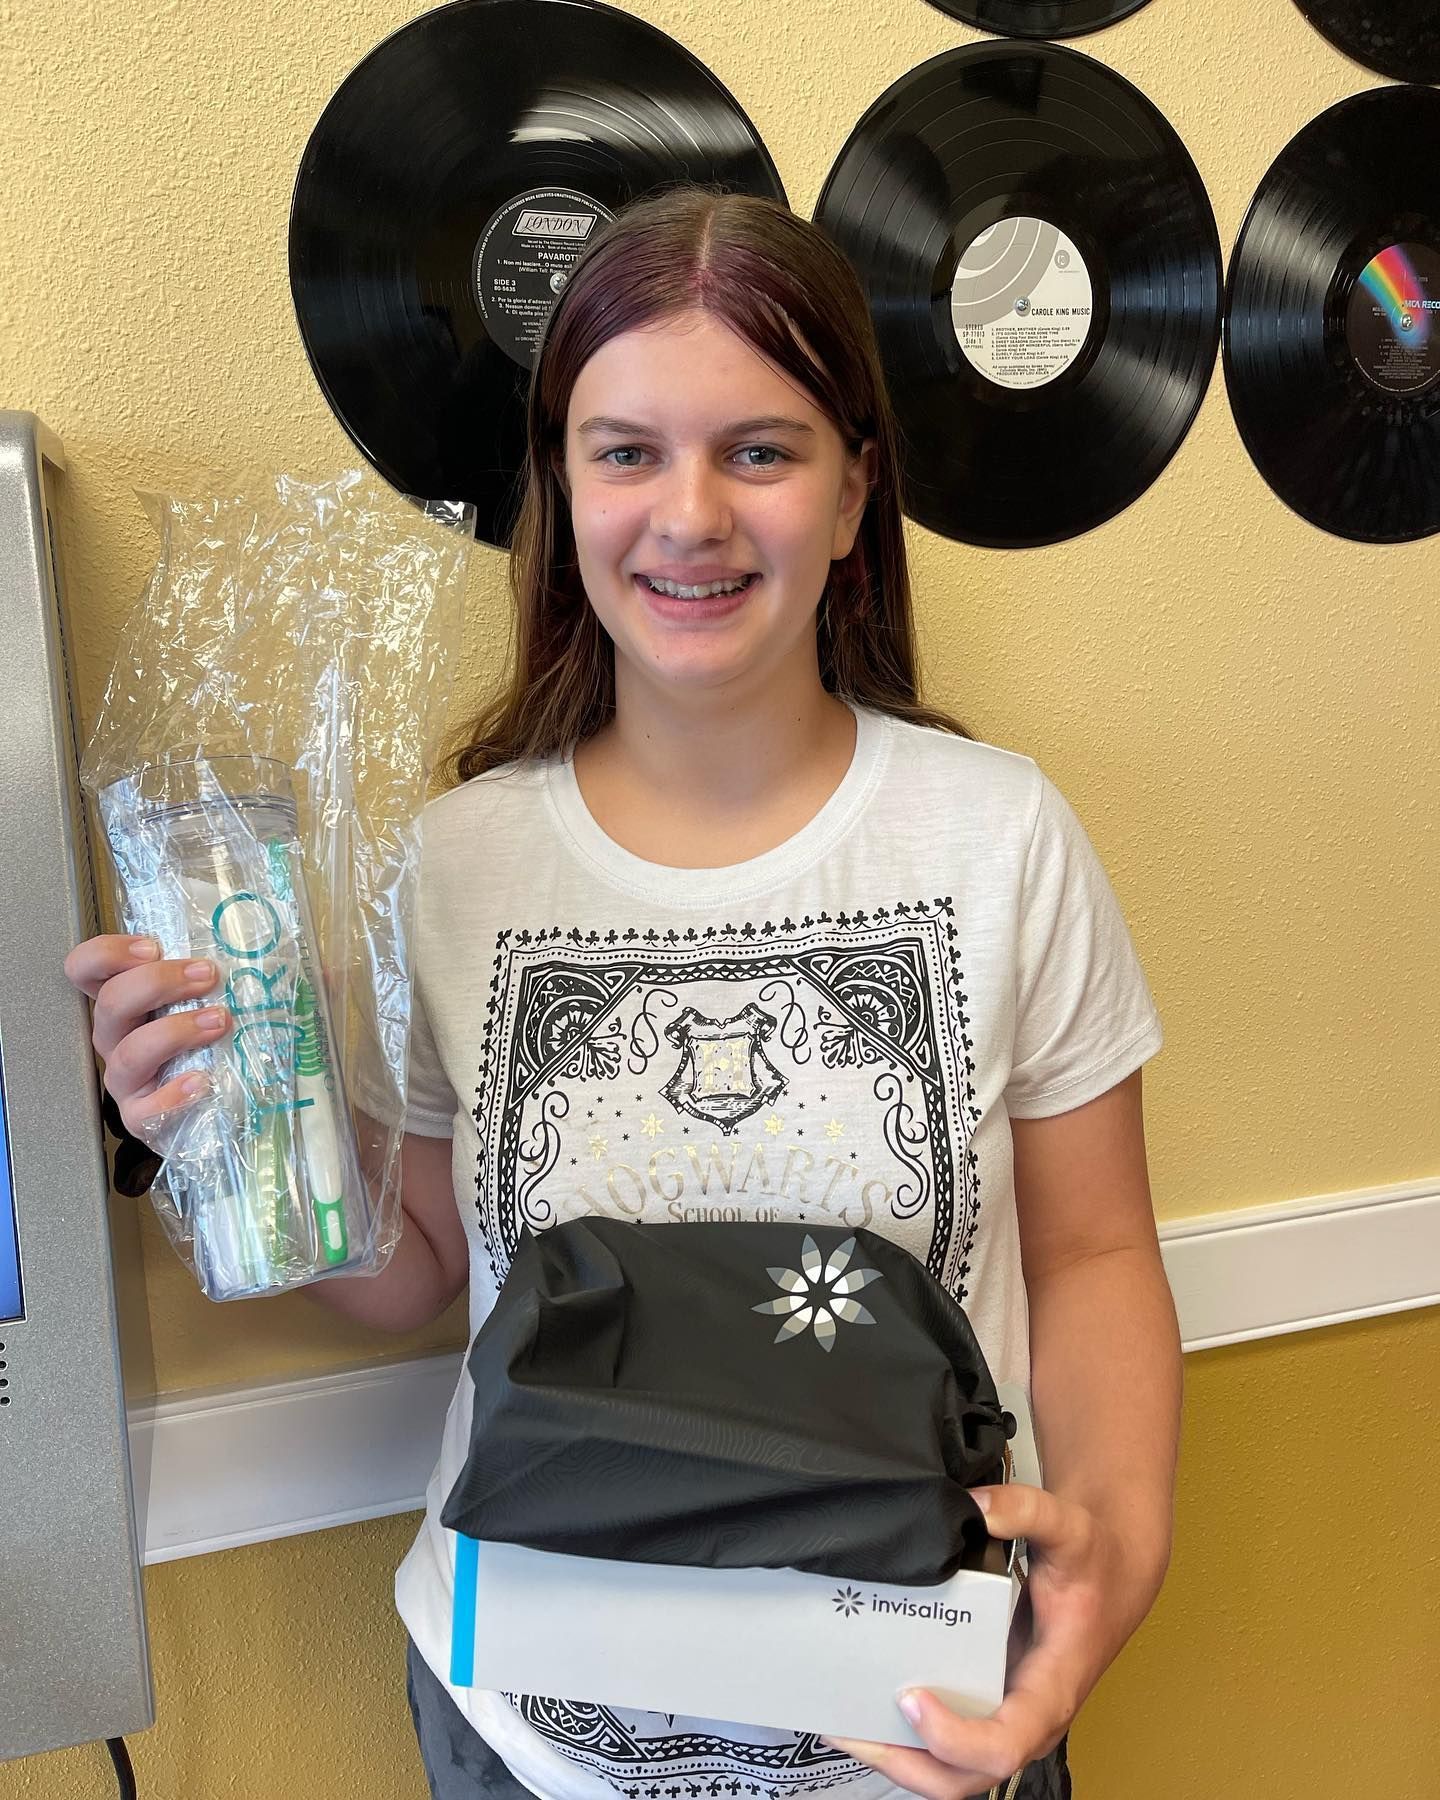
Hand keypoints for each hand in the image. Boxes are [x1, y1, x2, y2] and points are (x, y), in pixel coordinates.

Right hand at [63, 933, 232, 1147]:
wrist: (204, 1108)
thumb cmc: (203, 1044)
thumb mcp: (196, 1004)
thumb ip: (200, 979)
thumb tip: (237, 950)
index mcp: (123, 1005)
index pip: (85, 970)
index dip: (108, 954)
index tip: (153, 947)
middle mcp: (115, 1038)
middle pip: (112, 1003)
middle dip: (159, 983)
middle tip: (207, 975)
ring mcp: (125, 1080)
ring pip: (130, 1052)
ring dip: (176, 1031)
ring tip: (219, 1021)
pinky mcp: (141, 1117)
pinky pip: (146, 1110)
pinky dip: (174, 1094)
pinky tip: (202, 1081)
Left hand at [823, 1483, 1145, 1798]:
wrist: (1113, 1576)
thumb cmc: (1093, 1562)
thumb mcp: (1070, 1527)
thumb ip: (1028, 1510)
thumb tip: (978, 1507)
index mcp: (1050, 1690)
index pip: (1004, 1745)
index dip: (954, 1738)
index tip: (910, 1698)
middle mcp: (1027, 1718)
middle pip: (964, 1778)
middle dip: (904, 1764)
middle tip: (847, 1729)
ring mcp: (1006, 1716)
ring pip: (951, 1771)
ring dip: (896, 1758)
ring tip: (839, 1724)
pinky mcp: (989, 1704)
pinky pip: (947, 1743)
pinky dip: (905, 1738)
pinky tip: (864, 1706)